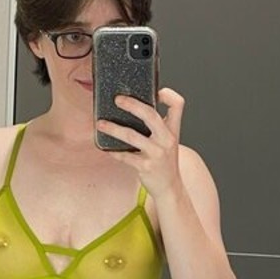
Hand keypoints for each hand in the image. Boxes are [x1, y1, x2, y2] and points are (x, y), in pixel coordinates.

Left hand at [96, 86, 184, 201]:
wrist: (169, 187)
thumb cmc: (165, 162)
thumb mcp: (168, 141)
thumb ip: (159, 126)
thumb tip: (136, 109)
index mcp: (173, 130)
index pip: (178, 105)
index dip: (168, 94)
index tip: (155, 91)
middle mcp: (166, 139)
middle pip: (151, 115)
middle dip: (132, 105)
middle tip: (118, 100)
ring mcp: (156, 153)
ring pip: (131, 135)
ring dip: (113, 128)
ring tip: (101, 124)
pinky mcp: (145, 166)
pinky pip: (125, 156)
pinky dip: (114, 151)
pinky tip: (106, 148)